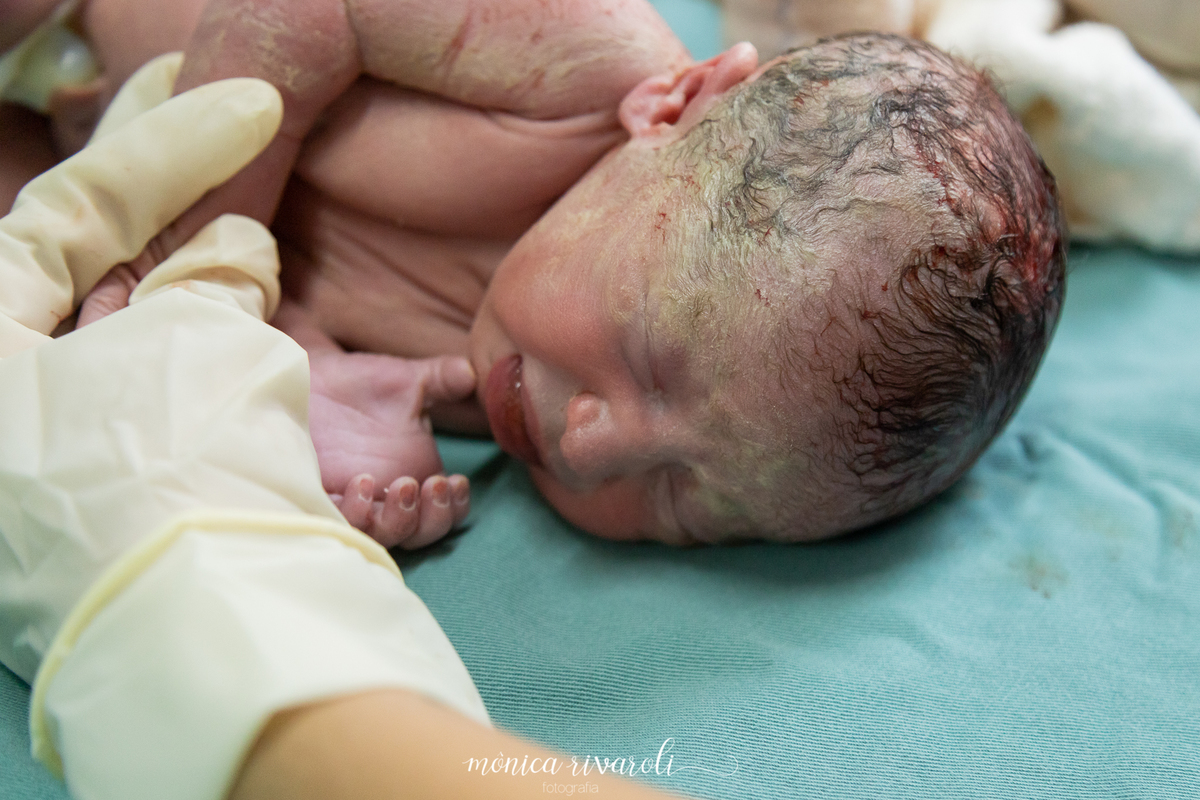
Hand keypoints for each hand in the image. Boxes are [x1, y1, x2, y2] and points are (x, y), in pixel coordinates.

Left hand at [275, 300, 474, 548]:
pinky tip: (360, 483)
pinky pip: (339, 522)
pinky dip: (354, 513)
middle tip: (432, 486)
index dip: (455, 508)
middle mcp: (385, 497)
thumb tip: (470, 373)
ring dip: (399, 520)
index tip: (456, 482)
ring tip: (400, 485)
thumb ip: (441, 378)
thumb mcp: (406, 379)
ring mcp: (352, 501)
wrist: (304, 374)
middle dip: (432, 518)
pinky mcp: (318, 497)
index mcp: (415, 475)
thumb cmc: (357, 383)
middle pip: (418, 534)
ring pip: (383, 536)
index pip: (445, 512)